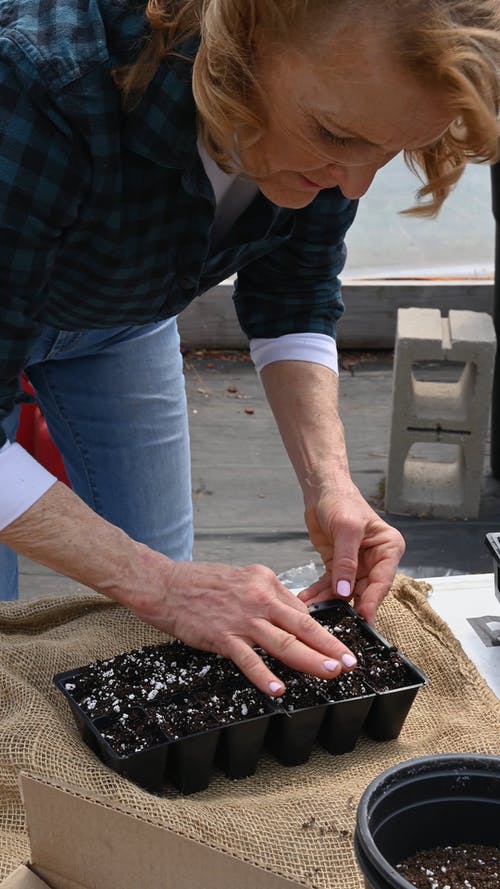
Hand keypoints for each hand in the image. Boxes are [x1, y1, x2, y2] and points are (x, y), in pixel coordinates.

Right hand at [127, 556, 359, 696]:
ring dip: (310, 659)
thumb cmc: (200, 583)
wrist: (164, 585)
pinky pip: (247, 659)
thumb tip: (292, 618)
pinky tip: (278, 689)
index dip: (322, 630)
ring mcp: (241, 618)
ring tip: (330, 673)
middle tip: (349, 662)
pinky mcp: (222, 635)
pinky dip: (263, 675)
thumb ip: (267, 597)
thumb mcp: (242, 579)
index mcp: (265, 581)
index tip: (338, 646)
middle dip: (329, 646)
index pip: (300, 609)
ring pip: (283, 642)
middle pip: (302, 625)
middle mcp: (258, 597)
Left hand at [298, 482, 404, 622]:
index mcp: (388, 549)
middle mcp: (376, 560)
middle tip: (335, 623)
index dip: (372, 601)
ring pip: (345, 592)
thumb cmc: (342, 501)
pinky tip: (307, 601)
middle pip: (364, 591)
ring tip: (314, 613)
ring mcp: (357, 566)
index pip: (382, 581)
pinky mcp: (339, 567)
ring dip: (329, 602)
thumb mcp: (346, 529)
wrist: (322, 492)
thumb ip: (347, 561)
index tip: (363, 619)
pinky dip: (319, 594)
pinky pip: (330, 585)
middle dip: (348, 607)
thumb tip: (345, 591)